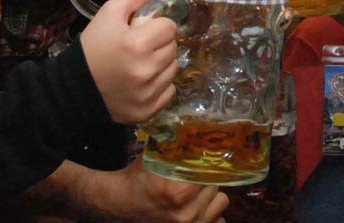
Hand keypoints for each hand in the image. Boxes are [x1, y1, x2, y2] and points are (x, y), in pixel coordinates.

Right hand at [80, 0, 178, 123]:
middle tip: (140, 47)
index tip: (143, 31)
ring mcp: (147, 94)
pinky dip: (160, 85)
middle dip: (159, 44)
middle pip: (173, 48)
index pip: (170, 27)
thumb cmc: (93, 45)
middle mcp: (145, 71)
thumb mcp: (110, 12)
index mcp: (136, 44)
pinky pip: (169, 91)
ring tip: (140, 63)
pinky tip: (142, 82)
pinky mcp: (147, 111)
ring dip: (161, 64)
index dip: (157, 26)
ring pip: (173, 69)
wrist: (73, 85)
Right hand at [94, 158, 228, 222]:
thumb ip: (178, 146)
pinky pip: (219, 220)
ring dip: (212, 195)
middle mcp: (188, 213)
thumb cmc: (138, 178)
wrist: (121, 203)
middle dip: (208, 177)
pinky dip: (211, 213)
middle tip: (195, 174)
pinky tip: (197, 206)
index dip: (207, 163)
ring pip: (221, 201)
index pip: (210, 171)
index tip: (204, 158)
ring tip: (197, 191)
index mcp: (179, 192)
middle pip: (216, 186)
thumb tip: (203, 130)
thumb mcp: (156, 156)